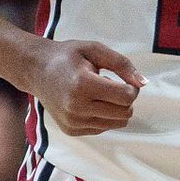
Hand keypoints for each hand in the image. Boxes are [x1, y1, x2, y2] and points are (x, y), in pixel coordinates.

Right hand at [29, 39, 145, 135]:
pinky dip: (104, 116)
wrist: (36, 70)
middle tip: (111, 85)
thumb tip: (143, 83)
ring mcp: (73, 122)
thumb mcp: (95, 50)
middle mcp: (76, 107)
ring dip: (115, 108)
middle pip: (124, 113)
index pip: (126, 97)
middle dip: (125, 99)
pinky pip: (103, 128)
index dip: (131, 88)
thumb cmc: (68, 56)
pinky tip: (90, 102)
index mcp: (83, 85)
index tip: (123, 79)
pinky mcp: (71, 130)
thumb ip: (122, 64)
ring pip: (117, 123)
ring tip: (99, 93)